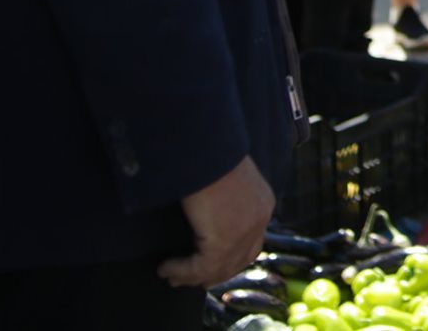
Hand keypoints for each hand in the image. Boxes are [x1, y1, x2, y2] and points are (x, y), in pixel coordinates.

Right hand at [158, 155, 273, 287]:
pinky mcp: (224, 240)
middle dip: (213, 273)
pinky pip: (201, 267)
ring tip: (171, 276)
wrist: (205, 148)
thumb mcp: (224, 179)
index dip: (230, 260)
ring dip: (192, 276)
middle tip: (187, 279)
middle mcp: (259, 220)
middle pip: (239, 260)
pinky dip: (182, 271)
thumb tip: (208, 220)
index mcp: (262, 203)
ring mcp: (245, 231)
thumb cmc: (208, 156)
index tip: (207, 268)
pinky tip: (165, 268)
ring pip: (219, 268)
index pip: (251, 243)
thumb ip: (225, 201)